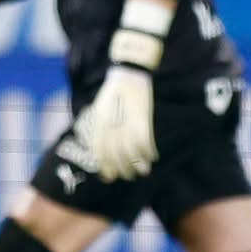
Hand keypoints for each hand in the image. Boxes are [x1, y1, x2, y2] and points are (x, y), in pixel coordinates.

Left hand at [86, 66, 156, 181]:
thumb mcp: (100, 109)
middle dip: (122, 169)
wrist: (128, 74)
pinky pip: (145, 141)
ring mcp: (126, 122)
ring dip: (138, 164)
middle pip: (116, 154)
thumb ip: (99, 128)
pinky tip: (153, 157)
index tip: (109, 177)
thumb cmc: (113, 92)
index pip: (100, 151)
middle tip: (128, 176)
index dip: (104, 166)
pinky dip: (150, 152)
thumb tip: (98, 149)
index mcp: (98, 122)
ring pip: (131, 151)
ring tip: (143, 171)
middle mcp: (111, 124)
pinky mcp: (142, 118)